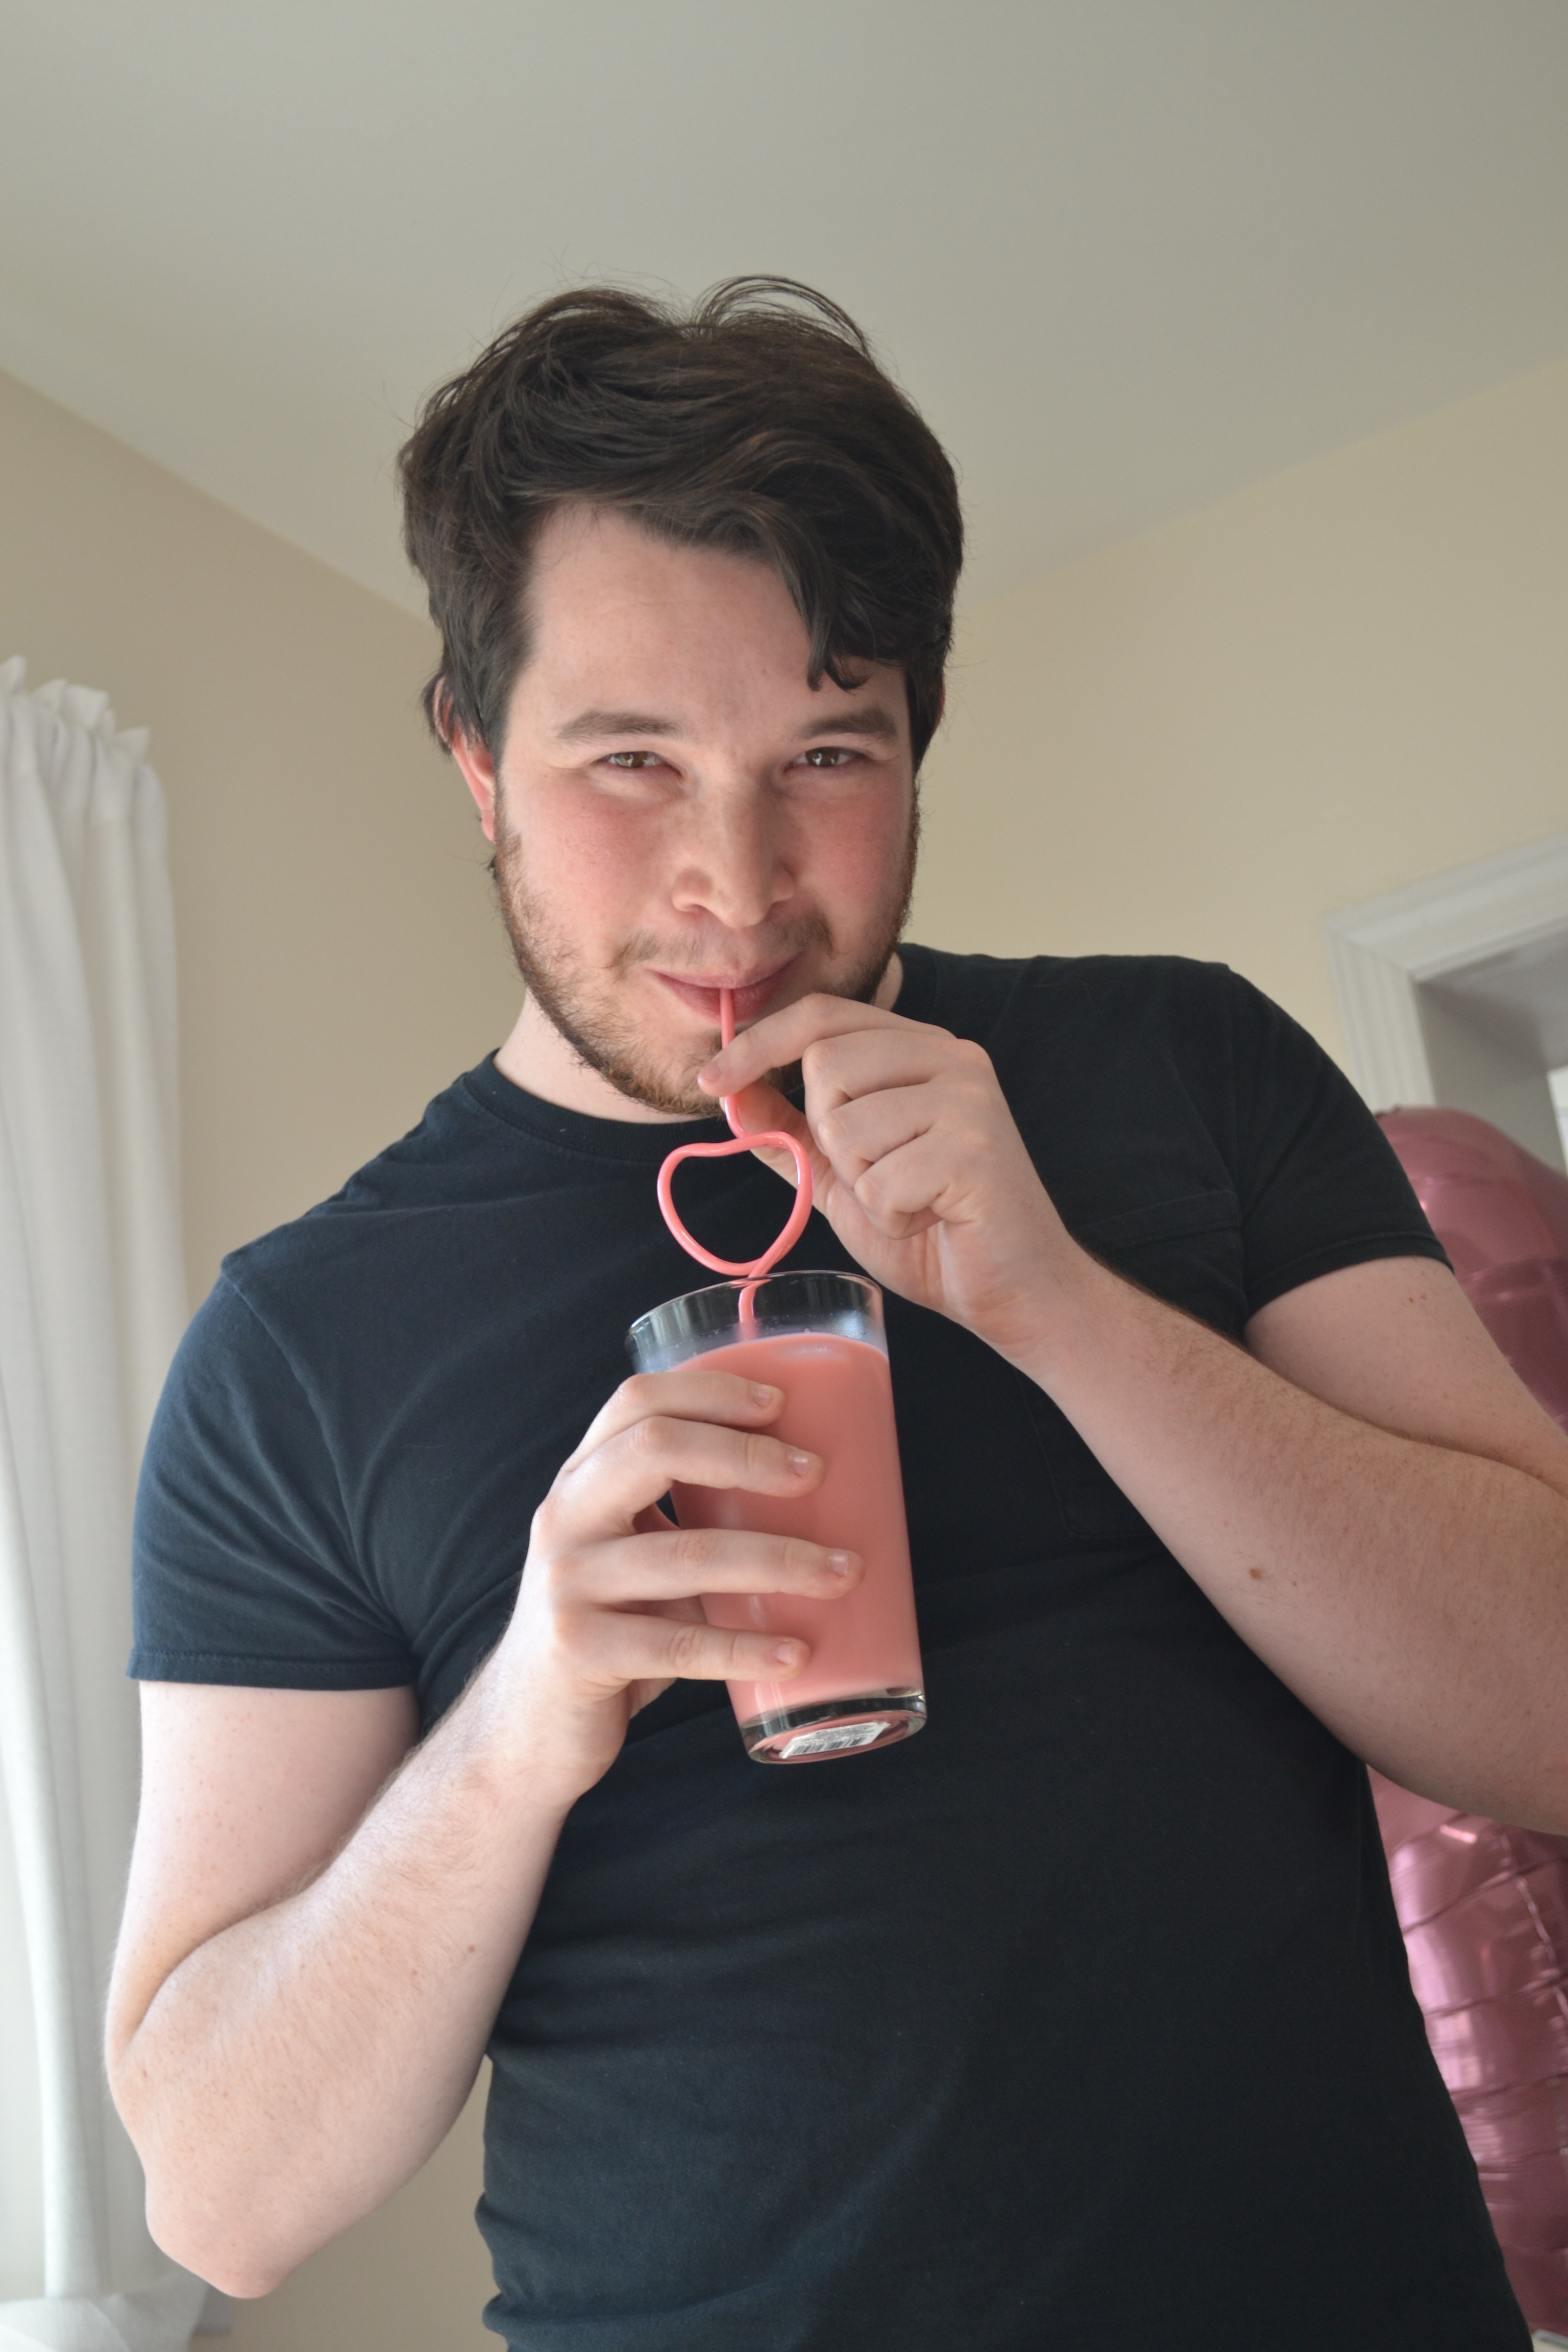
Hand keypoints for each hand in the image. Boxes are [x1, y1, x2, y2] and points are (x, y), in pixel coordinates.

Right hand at [486, 1366, 861, 1801]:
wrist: (526, 1728)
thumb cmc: (607, 1632)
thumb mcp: (631, 1557)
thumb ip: (687, 1523)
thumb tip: (816, 1503)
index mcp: (583, 1482)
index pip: (637, 1402)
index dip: (709, 1391)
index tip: (779, 1403)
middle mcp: (565, 1518)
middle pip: (653, 1449)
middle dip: (745, 1454)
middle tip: (816, 1473)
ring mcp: (566, 1583)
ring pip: (684, 1554)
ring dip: (777, 1559)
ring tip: (842, 1571)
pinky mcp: (578, 1651)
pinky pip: (675, 1644)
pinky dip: (745, 1646)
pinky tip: (796, 1651)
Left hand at [700, 994, 1086, 1356]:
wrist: (1014, 1290)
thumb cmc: (933, 1230)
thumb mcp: (844, 1174)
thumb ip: (791, 1130)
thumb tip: (730, 1092)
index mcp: (921, 1050)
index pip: (823, 1015)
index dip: (758, 1042)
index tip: (710, 1081)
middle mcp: (952, 1058)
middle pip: (827, 1066)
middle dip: (829, 1137)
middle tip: (878, 1174)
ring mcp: (969, 1100)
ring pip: (848, 1125)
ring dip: (861, 1182)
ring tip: (909, 1199)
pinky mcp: (976, 1150)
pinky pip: (882, 1180)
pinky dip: (892, 1217)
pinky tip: (929, 1221)